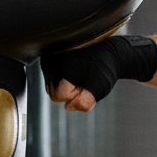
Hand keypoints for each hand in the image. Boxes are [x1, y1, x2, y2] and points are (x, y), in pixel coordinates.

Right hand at [40, 35, 156, 109]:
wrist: (107, 49)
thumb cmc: (104, 68)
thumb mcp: (98, 88)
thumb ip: (83, 102)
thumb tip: (67, 106)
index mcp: (61, 67)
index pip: (58, 96)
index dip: (74, 94)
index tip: (85, 83)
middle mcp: (51, 61)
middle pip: (52, 91)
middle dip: (68, 89)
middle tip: (84, 78)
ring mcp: (48, 57)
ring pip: (51, 84)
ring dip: (65, 83)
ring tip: (80, 73)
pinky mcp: (48, 56)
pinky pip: (52, 76)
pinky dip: (62, 76)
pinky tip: (74, 69)